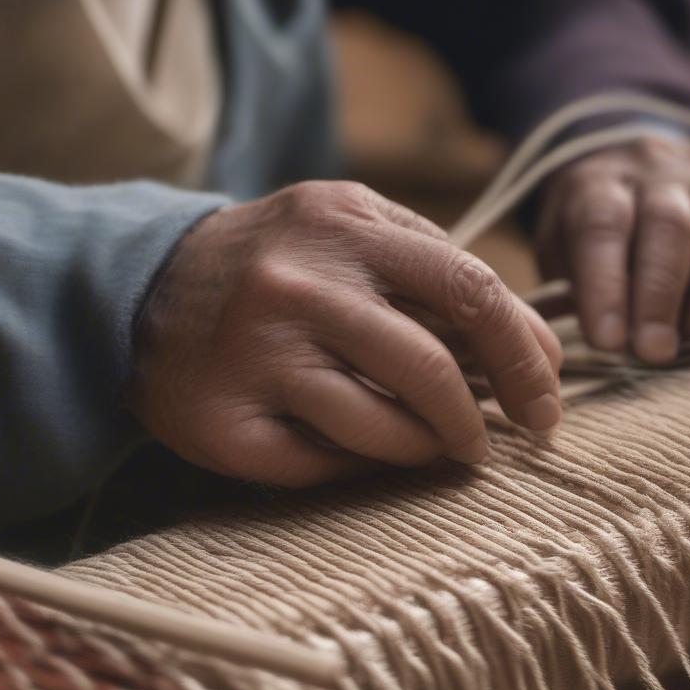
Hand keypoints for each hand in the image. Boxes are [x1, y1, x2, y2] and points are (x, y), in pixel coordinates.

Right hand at [129, 181, 561, 487]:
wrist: (142, 292)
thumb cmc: (274, 269)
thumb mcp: (347, 234)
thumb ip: (430, 272)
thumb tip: (529, 346)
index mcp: (345, 223)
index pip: (470, 288)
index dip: (525, 352)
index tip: (547, 394)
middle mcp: (299, 282)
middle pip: (432, 366)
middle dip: (487, 416)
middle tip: (504, 441)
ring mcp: (257, 353)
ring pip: (384, 427)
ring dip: (429, 448)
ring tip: (438, 447)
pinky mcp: (228, 420)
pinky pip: (325, 464)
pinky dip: (364, 466)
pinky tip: (365, 452)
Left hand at [535, 136, 689, 362]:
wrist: (643, 176)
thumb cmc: (594, 237)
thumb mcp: (560, 250)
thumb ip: (573, 288)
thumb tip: (607, 347)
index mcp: (603, 185)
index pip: (603, 228)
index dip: (606, 287)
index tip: (608, 342)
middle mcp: (666, 179)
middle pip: (670, 229)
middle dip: (662, 298)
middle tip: (655, 352)